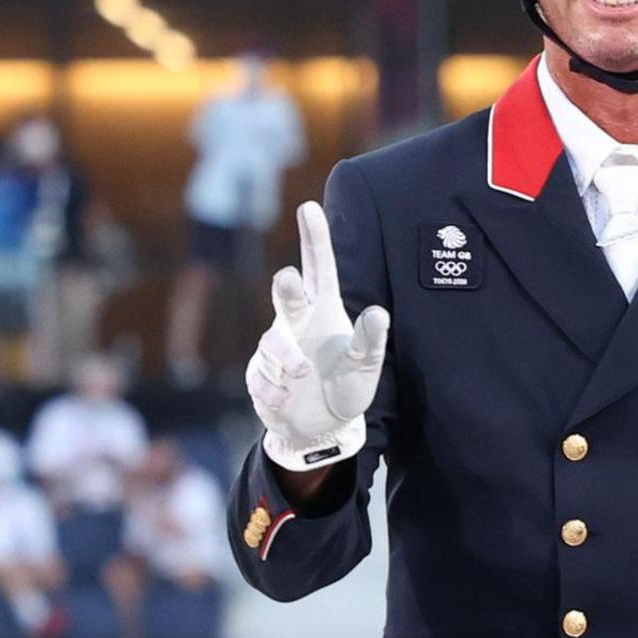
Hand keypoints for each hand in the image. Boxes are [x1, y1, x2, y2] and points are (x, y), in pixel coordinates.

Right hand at [248, 201, 389, 473]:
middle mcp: (297, 323)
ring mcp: (276, 349)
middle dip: (286, 287)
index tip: (309, 208)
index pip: (319, 269)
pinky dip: (275, 390)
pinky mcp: (260, 375)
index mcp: (323, 312)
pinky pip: (261, 376)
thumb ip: (370, 342)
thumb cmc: (344, 388)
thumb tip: (378, 313)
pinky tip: (286, 399)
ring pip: (273, 342)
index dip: (314, 239)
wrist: (319, 429)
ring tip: (302, 375)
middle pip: (288, 295)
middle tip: (287, 277)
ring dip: (288, 359)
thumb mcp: (365, 368)